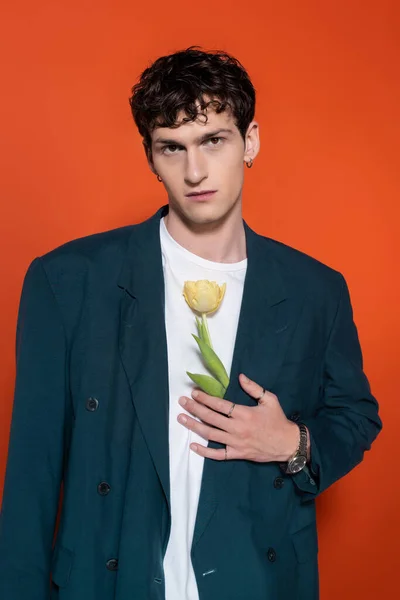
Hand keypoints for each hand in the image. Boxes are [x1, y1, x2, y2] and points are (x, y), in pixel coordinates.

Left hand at [177, 373, 304, 461]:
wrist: (288, 444)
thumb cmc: (278, 420)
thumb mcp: (269, 399)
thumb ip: (254, 388)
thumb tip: (240, 377)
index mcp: (244, 413)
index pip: (219, 405)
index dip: (205, 398)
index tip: (194, 393)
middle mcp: (237, 428)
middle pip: (210, 418)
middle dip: (194, 409)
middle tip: (182, 402)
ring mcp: (235, 442)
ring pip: (210, 434)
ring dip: (194, 426)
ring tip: (181, 418)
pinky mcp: (237, 454)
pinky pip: (218, 454)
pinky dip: (204, 451)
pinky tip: (193, 446)